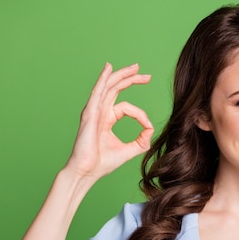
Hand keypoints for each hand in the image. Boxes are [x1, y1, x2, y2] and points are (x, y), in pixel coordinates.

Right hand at [65, 62, 153, 179]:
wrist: (87, 172)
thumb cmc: (102, 163)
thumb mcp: (130, 150)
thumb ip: (142, 140)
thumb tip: (151, 128)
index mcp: (107, 119)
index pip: (126, 107)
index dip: (140, 115)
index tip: (148, 125)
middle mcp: (100, 112)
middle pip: (116, 88)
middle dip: (131, 79)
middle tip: (146, 75)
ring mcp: (93, 111)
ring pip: (108, 86)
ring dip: (121, 75)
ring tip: (135, 67)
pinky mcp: (89, 113)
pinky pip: (97, 92)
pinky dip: (103, 79)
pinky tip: (108, 68)